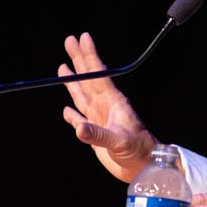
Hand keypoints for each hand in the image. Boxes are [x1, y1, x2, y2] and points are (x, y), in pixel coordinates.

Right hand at [60, 32, 157, 182]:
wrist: (143, 168)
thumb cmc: (139, 151)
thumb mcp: (120, 141)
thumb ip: (98, 134)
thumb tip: (79, 127)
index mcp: (113, 102)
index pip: (99, 74)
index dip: (90, 56)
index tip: (83, 38)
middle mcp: (105, 107)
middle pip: (88, 79)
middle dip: (79, 60)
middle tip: (69, 41)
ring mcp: (100, 120)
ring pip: (83, 96)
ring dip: (73, 82)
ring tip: (63, 67)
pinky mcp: (97, 135)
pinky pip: (81, 120)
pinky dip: (72, 115)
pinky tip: (67, 110)